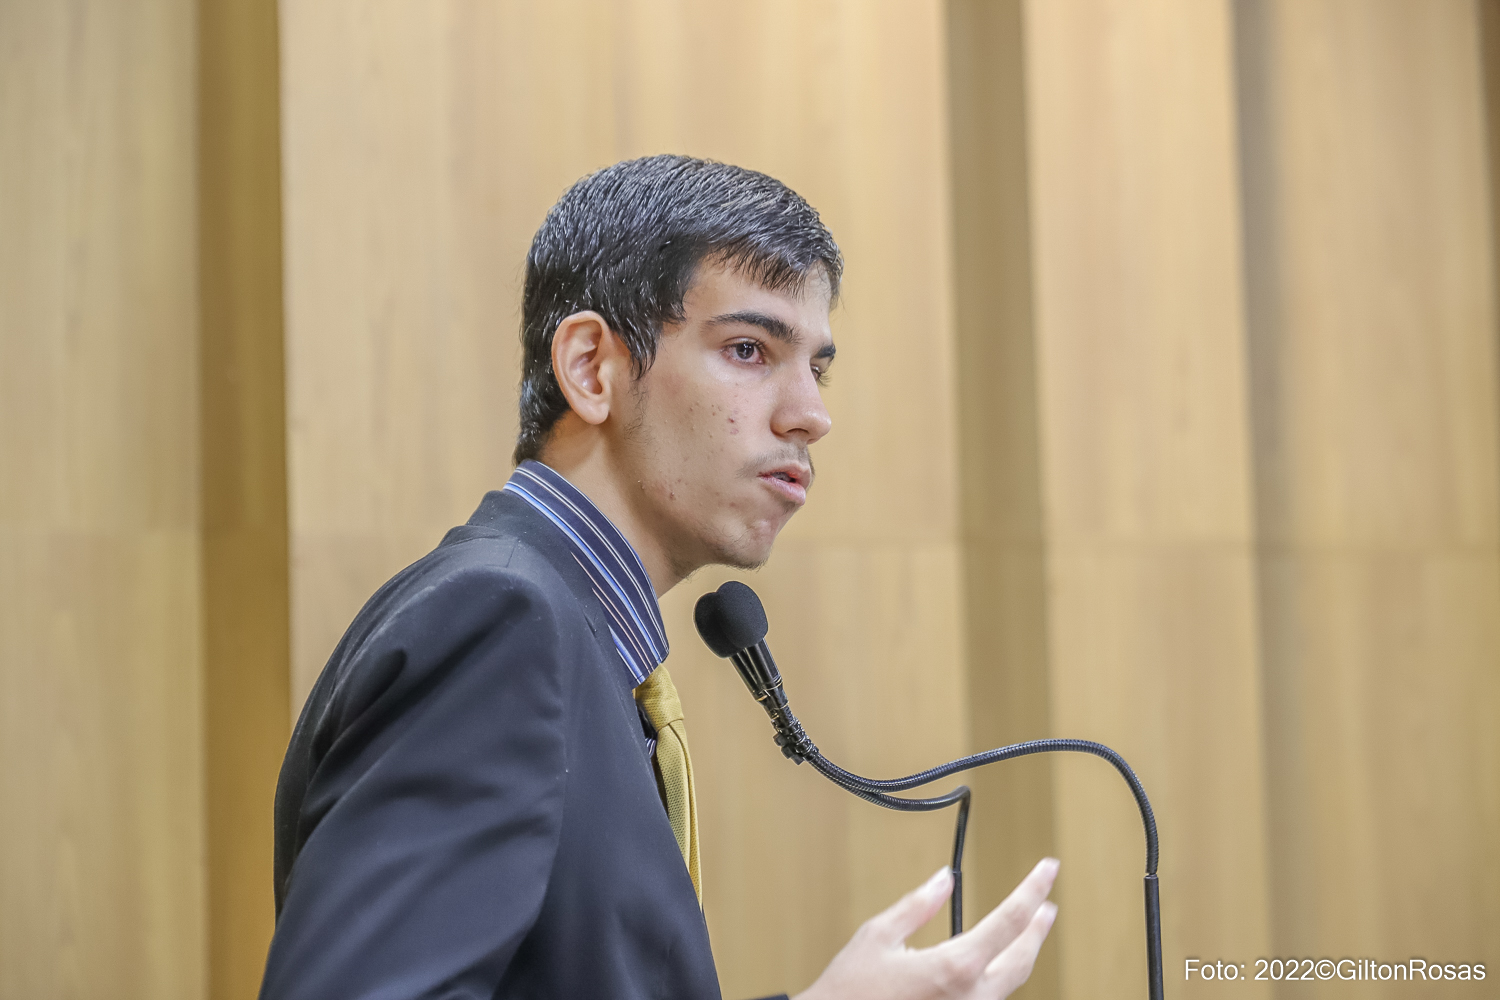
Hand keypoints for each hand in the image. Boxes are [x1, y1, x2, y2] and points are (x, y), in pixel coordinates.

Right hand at [793, 858, 1058, 999]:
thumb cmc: (849, 990)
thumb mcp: (878, 936)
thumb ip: (917, 905)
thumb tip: (944, 879)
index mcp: (954, 968)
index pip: (1009, 921)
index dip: (1032, 889)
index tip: (1047, 868)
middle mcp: (971, 998)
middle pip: (1022, 958)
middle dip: (1038, 928)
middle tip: (1047, 902)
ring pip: (1010, 983)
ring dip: (1021, 953)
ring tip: (1027, 929)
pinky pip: (990, 998)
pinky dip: (998, 976)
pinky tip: (993, 963)